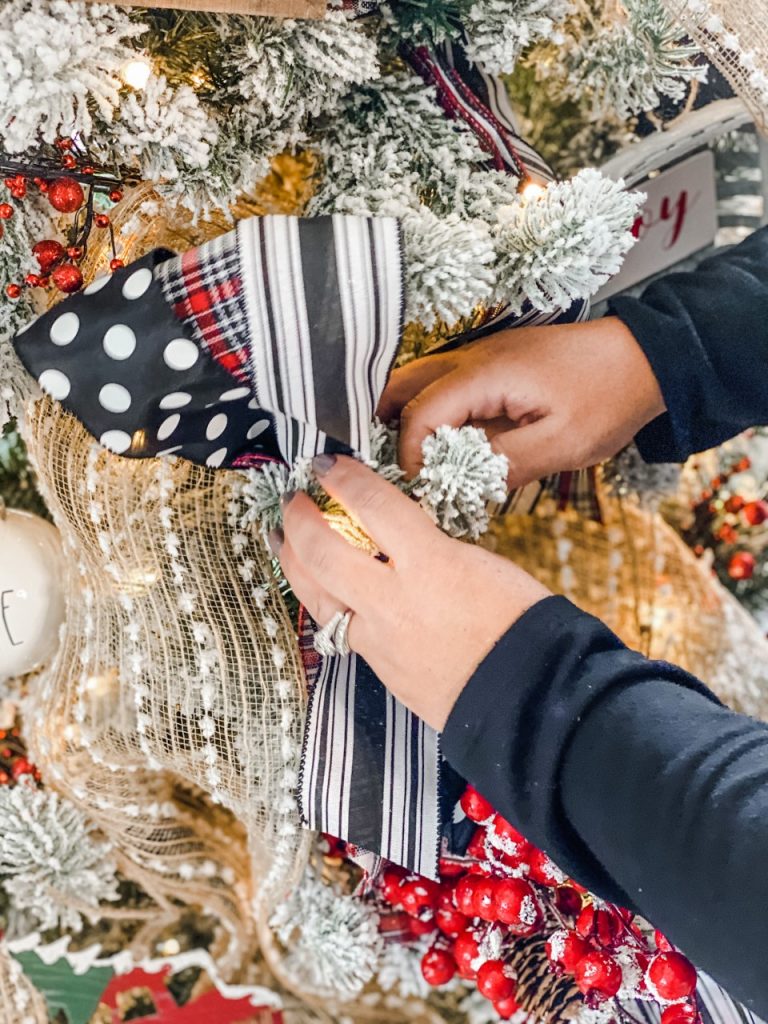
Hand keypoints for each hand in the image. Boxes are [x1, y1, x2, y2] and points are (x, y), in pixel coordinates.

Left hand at [271, 455, 549, 730]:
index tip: (326, 464)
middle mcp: (393, 601)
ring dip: (292, 560)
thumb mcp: (479, 562)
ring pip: (314, 594)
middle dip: (299, 518)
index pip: (371, 505)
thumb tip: (398, 536)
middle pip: (323, 551)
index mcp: (430, 564)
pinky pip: (335, 626)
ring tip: (283, 538)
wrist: (528, 697)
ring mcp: (378, 639)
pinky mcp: (376, 666)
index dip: (342, 477)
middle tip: (294, 499)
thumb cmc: (520, 623)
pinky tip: (317, 586)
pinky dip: (319, 598)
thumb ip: (431, 546)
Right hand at [379, 318, 665, 487]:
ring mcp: (478, 355)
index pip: (419, 413)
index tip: (420, 484)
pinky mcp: (490, 362)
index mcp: (484, 375)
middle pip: (400, 386)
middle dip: (385, 427)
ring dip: (403, 416)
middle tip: (392, 468)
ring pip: (416, 380)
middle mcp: (471, 358)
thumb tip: (459, 482)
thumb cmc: (607, 397)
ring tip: (410, 459)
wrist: (643, 358)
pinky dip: (427, 408)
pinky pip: (441, 382)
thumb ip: (505, 465)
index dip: (410, 454)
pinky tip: (442, 441)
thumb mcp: (561, 444)